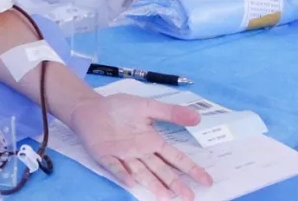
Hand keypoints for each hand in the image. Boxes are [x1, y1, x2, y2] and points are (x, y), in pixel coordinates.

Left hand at [69, 94, 212, 199]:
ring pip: (142, 173)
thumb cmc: (119, 108)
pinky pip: (115, 167)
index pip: (175, 158)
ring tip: (167, 198)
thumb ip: (170, 112)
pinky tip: (131, 182)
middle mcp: (141, 153)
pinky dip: (122, 174)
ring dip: (153, 185)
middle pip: (161, 171)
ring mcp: (124, 157)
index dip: (190, 169)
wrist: (91, 107)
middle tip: (190, 197)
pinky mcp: (106, 157)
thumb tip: (198, 116)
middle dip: (175, 184)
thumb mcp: (147, 106)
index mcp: (152, 141)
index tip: (206, 180)